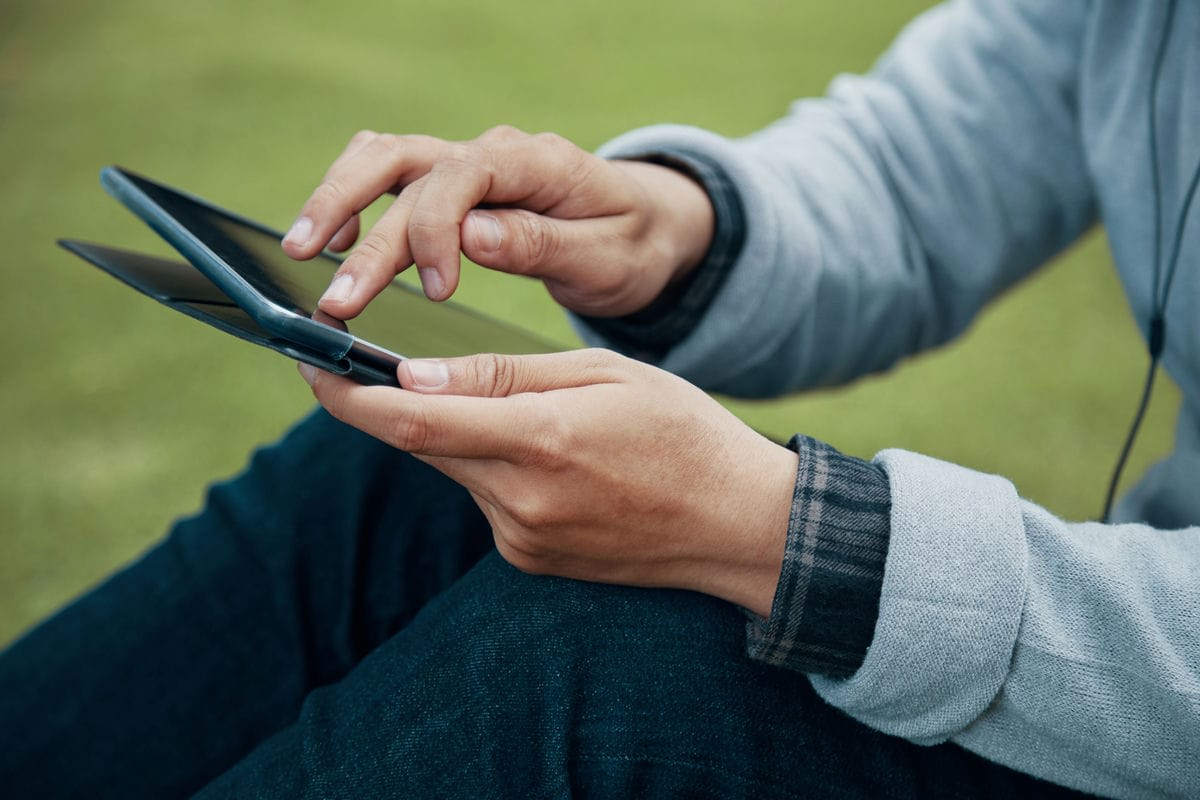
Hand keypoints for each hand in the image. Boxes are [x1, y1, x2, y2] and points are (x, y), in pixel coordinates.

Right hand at [281, 127, 713, 316]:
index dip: (435, 231)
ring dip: (336, 202)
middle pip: (404, 163)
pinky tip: (335, 248)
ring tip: (299, 255)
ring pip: (382, 159)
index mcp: (534, 163)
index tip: (434, 290)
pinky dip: (352, 202)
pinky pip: (387, 177)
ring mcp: (464, 165)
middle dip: (357, 222)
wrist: (642, 226)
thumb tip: (472, 235)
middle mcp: (489, 153)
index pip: (463, 177)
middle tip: (336, 296)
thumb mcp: (605, 256)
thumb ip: (543, 244)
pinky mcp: (449, 187)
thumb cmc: (628, 244)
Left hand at [299, 349, 795, 616]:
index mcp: (542, 440)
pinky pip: (483, 498)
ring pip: (453, 468)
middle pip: (420, 445)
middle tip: (369, 361)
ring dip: (453, 433)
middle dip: (388, 403)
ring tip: (514, 408)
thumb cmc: (683, 432)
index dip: (345, 394)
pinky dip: (489, 465)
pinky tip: (544, 455)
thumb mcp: (605, 374)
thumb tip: (414, 377)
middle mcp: (521, 501)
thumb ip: (506, 375)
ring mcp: (522, 539)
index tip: (305, 360)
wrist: (739, 524)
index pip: (412, 421)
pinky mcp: (528, 558)